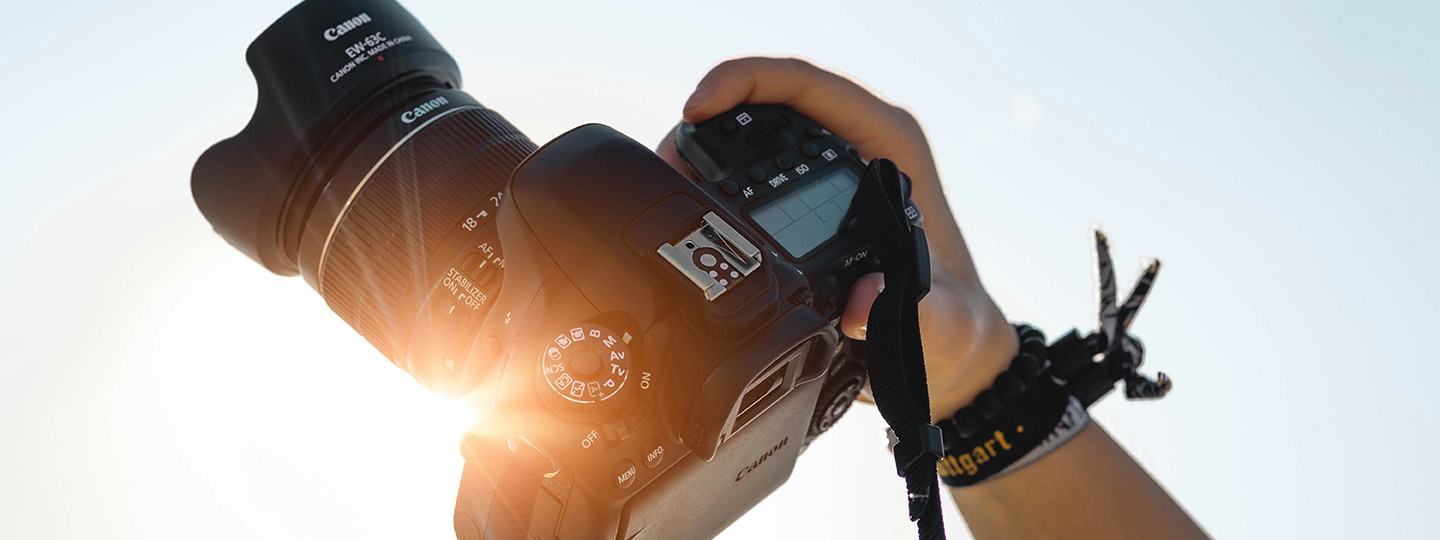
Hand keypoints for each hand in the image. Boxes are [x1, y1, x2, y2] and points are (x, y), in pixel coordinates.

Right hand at [656, 57, 1017, 420]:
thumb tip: (864, 302)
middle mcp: (857, 149)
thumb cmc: (954, 330)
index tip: (699, 106)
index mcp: (889, 148)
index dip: (747, 82)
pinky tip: (684, 207)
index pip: (810, 87)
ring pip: (752, 133)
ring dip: (704, 149)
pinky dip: (711, 182)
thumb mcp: (943, 327)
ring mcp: (828, 173)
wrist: (950, 354)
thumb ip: (917, 315)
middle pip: (768, 102)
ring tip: (663, 182)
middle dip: (709, 117)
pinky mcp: (806, 202)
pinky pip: (750, 172)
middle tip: (666, 159)